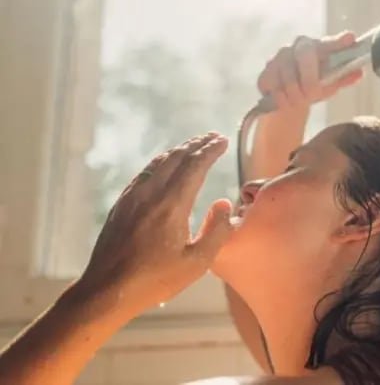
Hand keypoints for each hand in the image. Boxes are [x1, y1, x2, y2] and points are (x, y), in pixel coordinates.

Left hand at [75, 132, 233, 317]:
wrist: (107, 290)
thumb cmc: (155, 280)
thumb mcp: (197, 263)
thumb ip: (217, 231)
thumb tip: (224, 204)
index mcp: (172, 206)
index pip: (194, 166)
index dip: (210, 150)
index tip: (223, 141)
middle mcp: (151, 194)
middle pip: (176, 158)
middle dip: (196, 145)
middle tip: (212, 138)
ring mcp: (132, 197)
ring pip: (158, 163)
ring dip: (178, 151)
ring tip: (192, 146)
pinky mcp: (121, 205)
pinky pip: (144, 174)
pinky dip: (161, 162)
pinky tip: (164, 166)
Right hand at [257, 32, 364, 109]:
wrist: (289, 99)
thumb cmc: (313, 85)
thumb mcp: (331, 84)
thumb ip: (344, 78)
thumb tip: (359, 72)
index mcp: (319, 47)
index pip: (330, 42)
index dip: (339, 41)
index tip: (350, 38)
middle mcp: (299, 46)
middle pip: (305, 56)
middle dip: (309, 79)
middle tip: (312, 95)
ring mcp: (280, 57)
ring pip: (288, 76)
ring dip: (295, 95)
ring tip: (299, 101)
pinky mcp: (266, 71)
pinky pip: (273, 87)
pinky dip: (281, 99)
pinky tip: (285, 101)